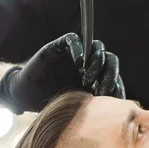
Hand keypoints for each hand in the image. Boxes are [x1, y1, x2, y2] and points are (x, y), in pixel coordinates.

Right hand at [0, 33, 125, 112]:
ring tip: (87, 79)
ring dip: (96, 62)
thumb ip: (99, 103)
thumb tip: (120, 107)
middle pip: (110, 60)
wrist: (27, 96)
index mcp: (98, 77)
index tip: (111, 100)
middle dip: (110, 74)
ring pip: (97, 48)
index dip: (116, 85)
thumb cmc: (54, 104)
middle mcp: (90, 64)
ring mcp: (77, 54)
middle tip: (102, 90)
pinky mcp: (61, 46)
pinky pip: (74, 40)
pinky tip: (80, 63)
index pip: (114, 75)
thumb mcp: (80, 107)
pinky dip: (80, 49)